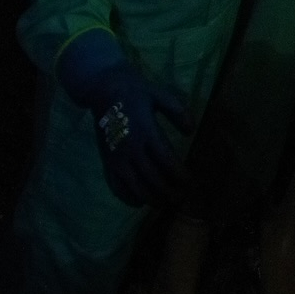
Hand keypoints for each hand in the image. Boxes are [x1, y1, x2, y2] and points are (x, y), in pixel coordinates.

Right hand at [86, 62, 193, 207]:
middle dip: (170, 193)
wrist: (103, 90)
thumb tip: (191, 131)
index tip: (190, 183)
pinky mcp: (107, 163)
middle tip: (182, 198)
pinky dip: (129, 199)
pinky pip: (117, 188)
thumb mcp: (159, 94)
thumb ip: (177, 111)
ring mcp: (117, 159)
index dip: (180, 176)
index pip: (167, 162)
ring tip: (166, 203)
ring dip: (153, 200)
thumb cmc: (135, 92)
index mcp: (146, 132)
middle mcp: (131, 149)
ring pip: (136, 189)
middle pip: (153, 180)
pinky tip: (141, 201)